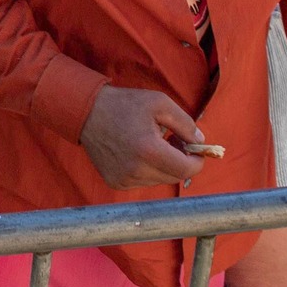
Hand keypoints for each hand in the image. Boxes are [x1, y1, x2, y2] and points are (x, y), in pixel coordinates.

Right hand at [77, 84, 205, 188]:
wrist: (86, 112)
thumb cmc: (124, 104)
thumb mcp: (159, 103)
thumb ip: (185, 123)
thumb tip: (200, 142)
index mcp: (148, 150)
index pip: (187, 170)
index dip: (196, 160)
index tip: (194, 148)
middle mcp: (136, 170)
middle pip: (175, 176)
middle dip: (181, 161)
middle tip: (174, 141)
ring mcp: (125, 179)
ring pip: (160, 180)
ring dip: (164, 165)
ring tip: (153, 145)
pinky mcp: (116, 183)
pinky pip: (144, 181)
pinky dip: (148, 170)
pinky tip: (139, 153)